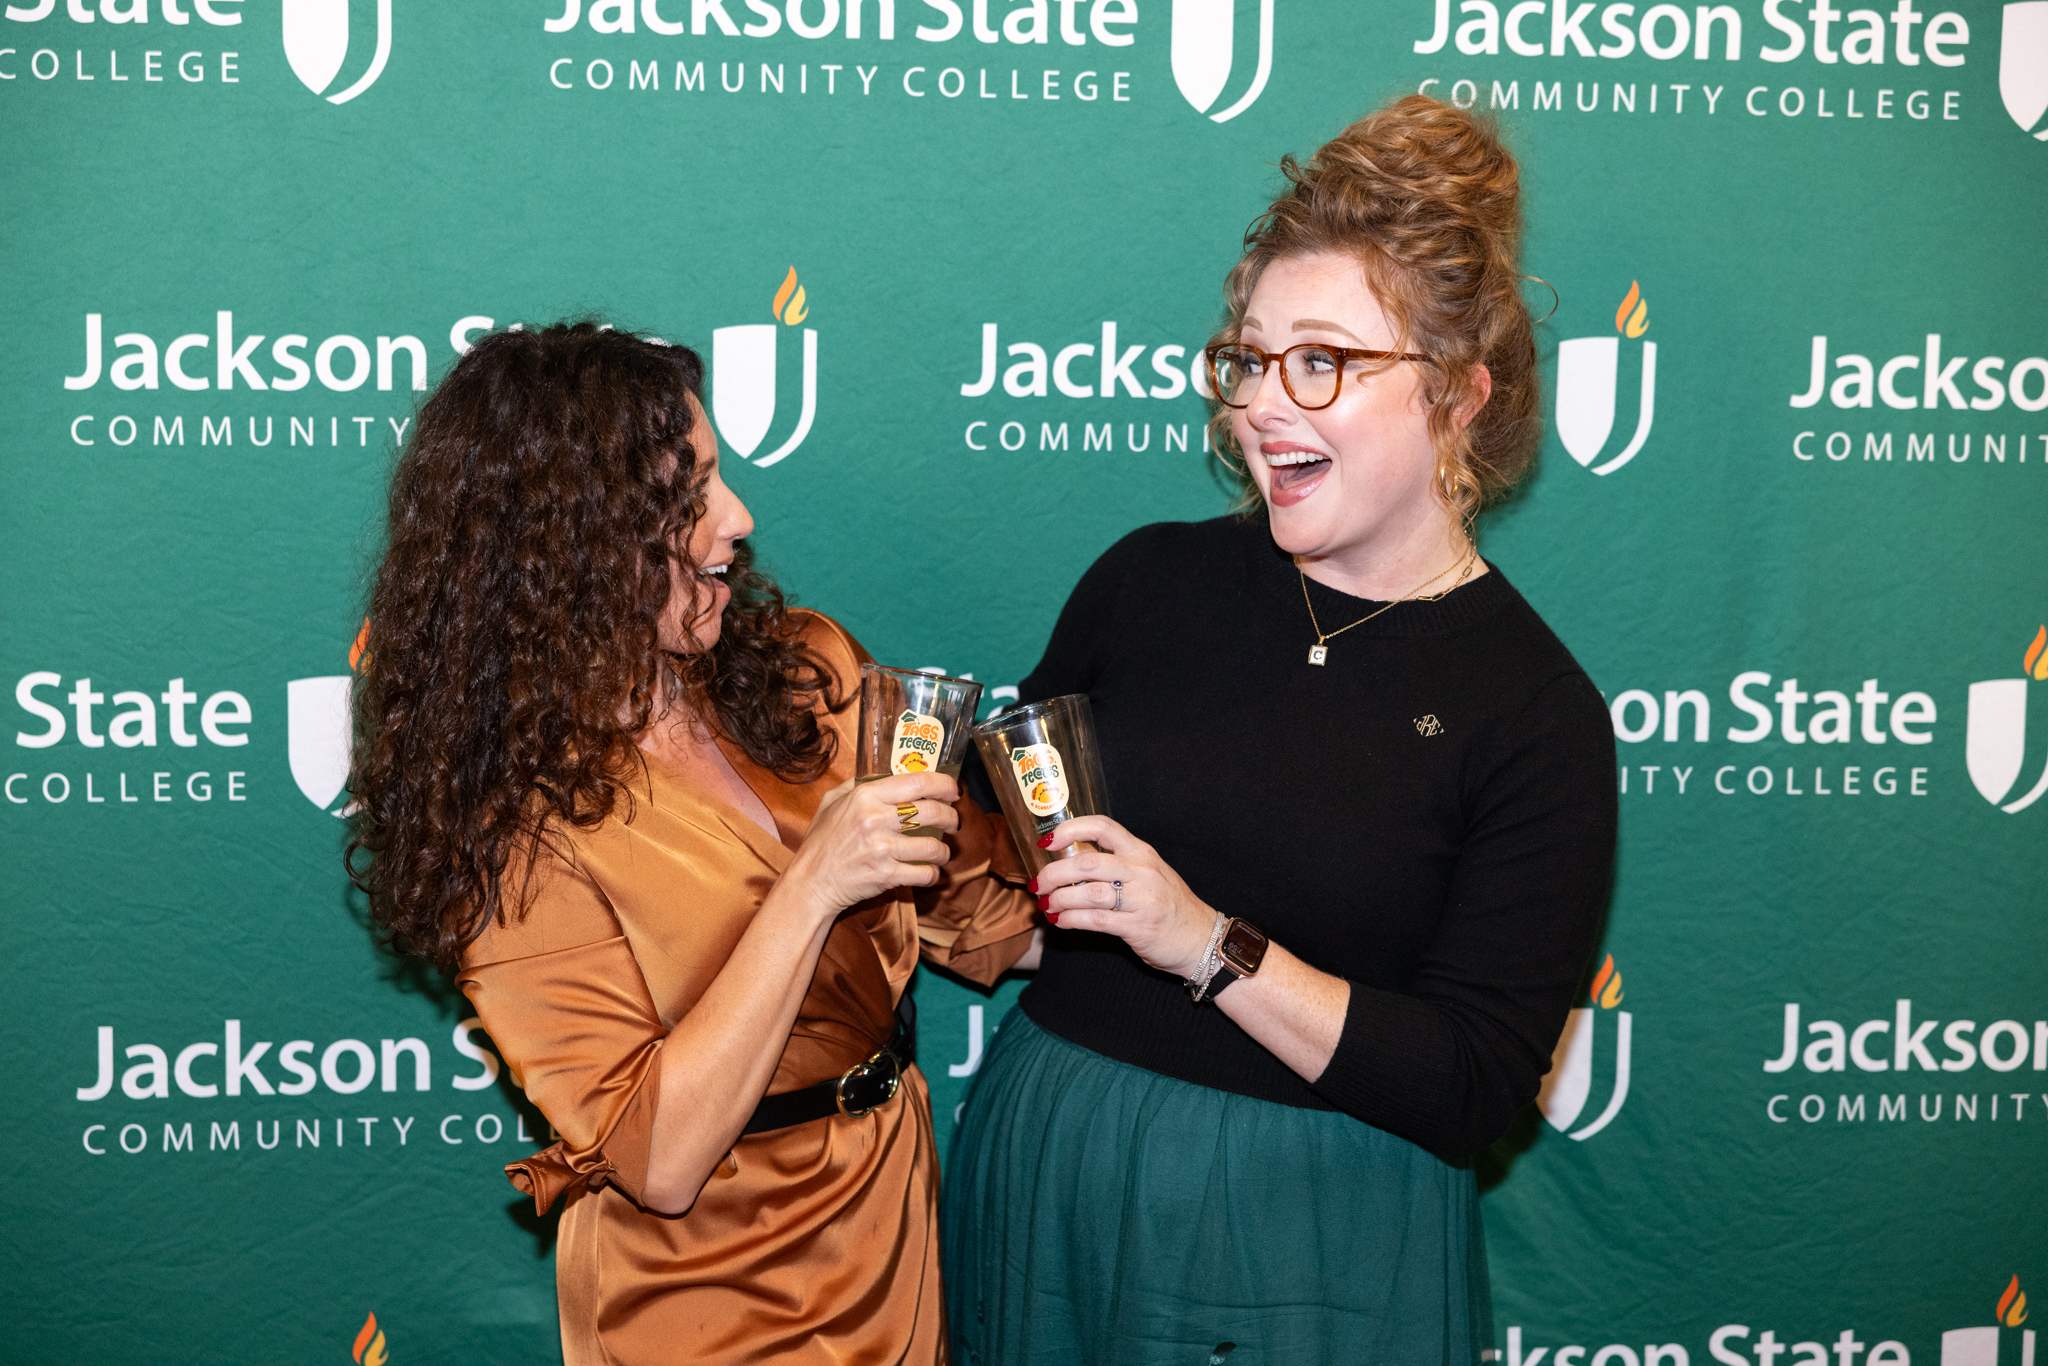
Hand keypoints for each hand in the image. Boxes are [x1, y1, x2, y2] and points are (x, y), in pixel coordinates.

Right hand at [783, 773, 960, 919]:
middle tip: (953, 823)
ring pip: (933, 846)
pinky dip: (933, 874)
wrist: (810, 882)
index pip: (917, 782)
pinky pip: (924, 873)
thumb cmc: (821, 842)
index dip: (943, 784)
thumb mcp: (832, 802)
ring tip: (942, 852)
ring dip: (944, 851)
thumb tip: (889, 774)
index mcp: (865, 796)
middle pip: (932, 811)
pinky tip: (930, 871)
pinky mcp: (886, 875)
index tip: (953, 790)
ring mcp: (882, 849)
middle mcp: (875, 819)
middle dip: (950, 817)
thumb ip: (859, 784)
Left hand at [1031, 816, 1217, 979]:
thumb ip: (1115, 864)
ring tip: (1046, 905)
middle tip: (1038, 884)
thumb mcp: (1147, 873)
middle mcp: (1142, 870)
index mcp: (1141, 851)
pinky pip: (1096, 920)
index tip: (1047, 842)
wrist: (1201, 938)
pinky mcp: (1139, 926)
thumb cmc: (1167, 905)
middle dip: (1054, 873)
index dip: (1070, 829)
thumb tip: (1067, 864)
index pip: (1103, 827)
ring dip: (1060, 899)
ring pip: (1089, 892)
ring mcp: (1143, 898)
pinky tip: (1060, 921)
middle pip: (1087, 862)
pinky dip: (1072, 920)